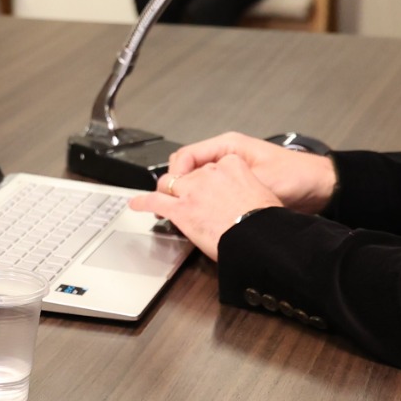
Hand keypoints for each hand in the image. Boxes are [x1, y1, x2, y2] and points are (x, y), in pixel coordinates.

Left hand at [130, 155, 280, 260]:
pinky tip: (136, 204)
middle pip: (189, 173)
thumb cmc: (264, 220)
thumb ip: (246, 189)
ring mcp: (191, 190)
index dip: (207, 178)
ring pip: (169, 184)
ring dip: (164, 191)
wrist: (258, 236)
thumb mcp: (261, 192)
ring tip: (161, 198)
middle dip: (185, 184)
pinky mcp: (180, 208)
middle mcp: (208, 173)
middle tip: (186, 196)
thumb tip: (242, 200)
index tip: (208, 187)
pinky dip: (143, 202)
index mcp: (231, 164)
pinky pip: (155, 201)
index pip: (211, 165)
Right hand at [163, 132, 338, 214]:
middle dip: (177, 187)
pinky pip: (210, 193)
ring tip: (183, 214)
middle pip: (187, 169)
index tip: (169, 193)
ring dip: (189, 196)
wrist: (321, 188)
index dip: (174, 175)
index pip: (186, 156)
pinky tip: (201, 216)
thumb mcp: (262, 178)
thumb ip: (232, 185)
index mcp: (228, 146)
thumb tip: (204, 196)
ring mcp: (229, 172)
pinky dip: (202, 203)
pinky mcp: (236, 188)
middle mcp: (225, 157)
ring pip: (196, 182)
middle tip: (170, 206)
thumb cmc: (297, 176)